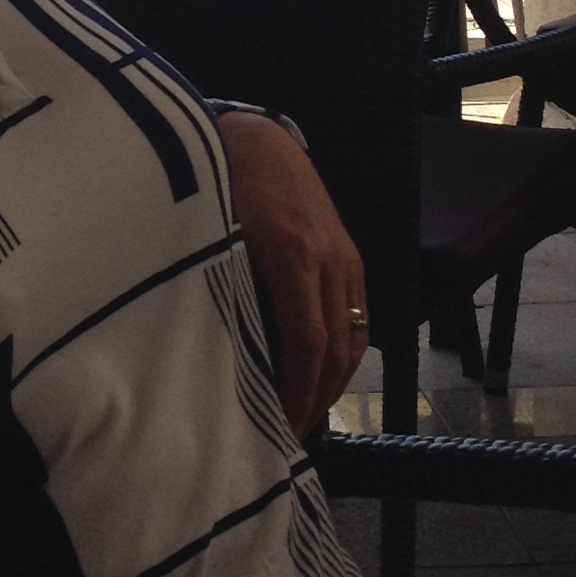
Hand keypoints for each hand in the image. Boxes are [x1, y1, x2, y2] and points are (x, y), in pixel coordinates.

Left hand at [216, 112, 368, 437]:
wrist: (260, 143)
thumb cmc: (224, 191)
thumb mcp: (218, 241)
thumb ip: (227, 292)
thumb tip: (223, 360)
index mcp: (292, 254)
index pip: (307, 341)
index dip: (297, 389)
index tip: (280, 424)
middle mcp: (328, 258)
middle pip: (338, 347)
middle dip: (317, 397)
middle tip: (290, 433)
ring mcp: (345, 257)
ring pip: (354, 336)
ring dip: (333, 382)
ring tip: (305, 413)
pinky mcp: (351, 257)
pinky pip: (357, 316)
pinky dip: (342, 353)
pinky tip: (320, 375)